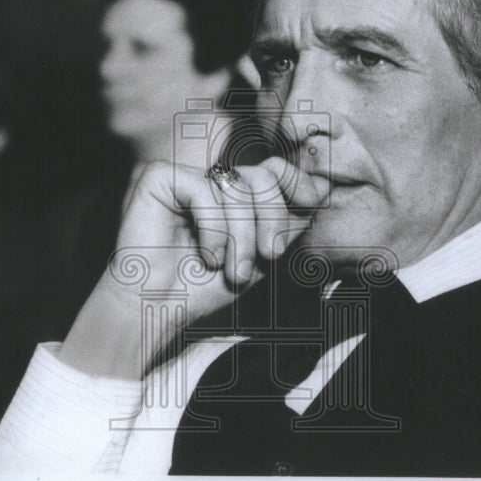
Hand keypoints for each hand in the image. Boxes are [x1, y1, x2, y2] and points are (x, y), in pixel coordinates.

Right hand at [58, 157, 328, 379]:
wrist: (159, 310)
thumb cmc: (204, 288)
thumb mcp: (260, 256)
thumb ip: (286, 224)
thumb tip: (322, 188)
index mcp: (232, 194)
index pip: (272, 170)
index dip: (295, 180)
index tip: (313, 200)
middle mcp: (209, 180)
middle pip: (260, 175)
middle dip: (271, 217)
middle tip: (269, 256)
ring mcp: (185, 176)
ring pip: (235, 186)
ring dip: (242, 235)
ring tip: (234, 270)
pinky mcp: (159, 177)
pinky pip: (203, 189)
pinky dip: (213, 228)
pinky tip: (207, 256)